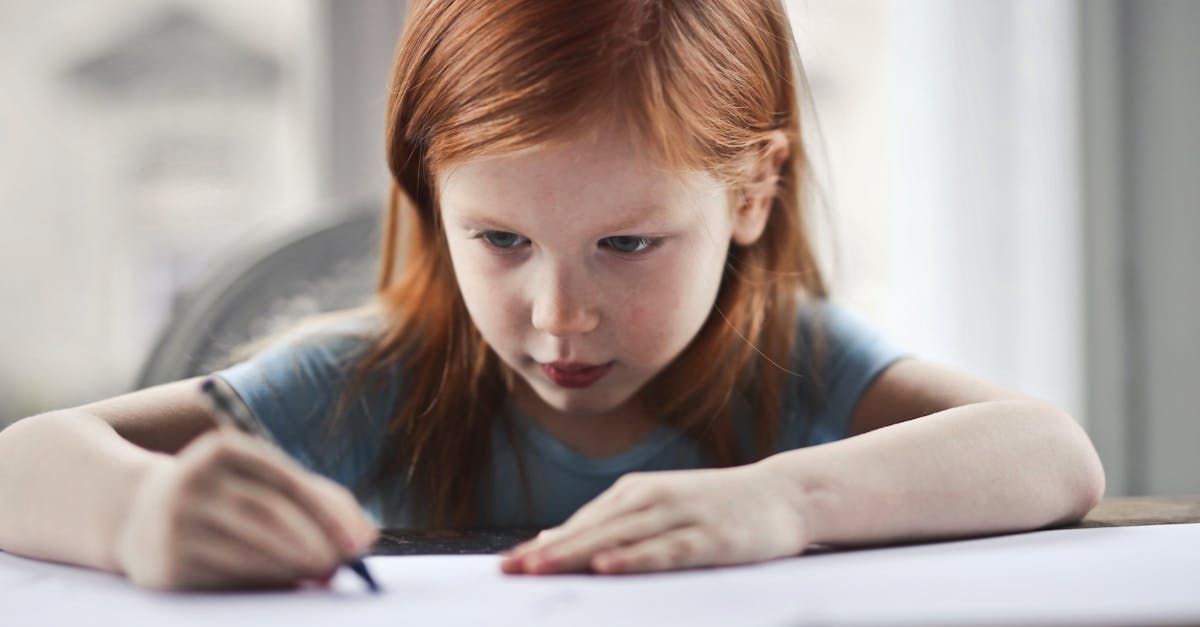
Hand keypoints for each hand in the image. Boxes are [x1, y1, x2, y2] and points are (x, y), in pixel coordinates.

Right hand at [115, 427, 378, 589]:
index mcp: (222, 449)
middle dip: (315, 544)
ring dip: (295, 568)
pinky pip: (229, 579)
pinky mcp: (167, 566)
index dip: (328, 513)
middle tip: (344, 565)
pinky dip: (266, 585)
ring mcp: (174, 524)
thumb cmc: (225, 495)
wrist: (137, 514)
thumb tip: (367, 537)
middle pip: (269, 516)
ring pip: (251, 551)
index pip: (285, 480)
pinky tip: (287, 585)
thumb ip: (319, 500)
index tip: (361, 543)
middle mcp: (192, 481)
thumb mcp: (262, 481)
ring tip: (322, 574)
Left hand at [499, 461, 809, 574]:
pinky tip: (607, 568)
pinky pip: (663, 551)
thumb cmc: (715, 507)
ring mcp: (679, 516)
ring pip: (618, 539)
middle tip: (508, 572)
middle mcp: (650, 499)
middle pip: (590, 531)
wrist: (783, 494)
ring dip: (576, 555)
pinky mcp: (707, 538)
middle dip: (547, 553)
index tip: (505, 567)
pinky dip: (633, 559)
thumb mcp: (658, 508)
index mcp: (635, 492)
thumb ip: (611, 525)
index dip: (542, 546)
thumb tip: (554, 541)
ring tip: (538, 570)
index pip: (579, 524)